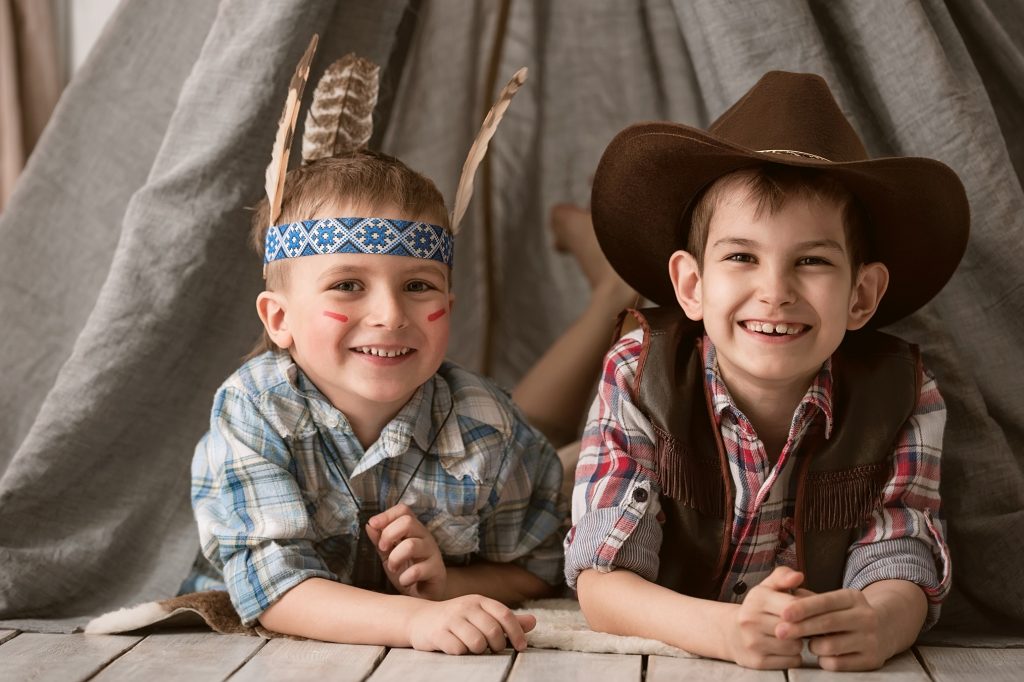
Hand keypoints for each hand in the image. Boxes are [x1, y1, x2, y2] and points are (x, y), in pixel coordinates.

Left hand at [366, 504, 445, 599]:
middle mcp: (425, 538)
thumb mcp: (389, 555)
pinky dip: (405, 577)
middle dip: (389, 534)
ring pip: (411, 545)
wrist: (426, 596)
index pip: (403, 510)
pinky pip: (419, 570)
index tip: (373, 524)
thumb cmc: (407, 572)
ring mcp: (432, 553)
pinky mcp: (437, 571)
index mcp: (413, 531)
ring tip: (392, 568)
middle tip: (382, 549)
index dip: (387, 514)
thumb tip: (369, 525)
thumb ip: (380, 541)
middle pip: (408, 521)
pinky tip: (404, 581)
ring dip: (395, 558)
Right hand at [407, 595, 536, 653]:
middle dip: (497, 646)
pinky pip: (459, 650)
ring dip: (478, 651)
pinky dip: (461, 653)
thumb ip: (506, 620)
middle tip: (492, 650)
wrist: (420, 619)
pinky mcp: (438, 633)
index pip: (504, 614)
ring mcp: (451, 619)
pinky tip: (457, 648)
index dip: (517, 632)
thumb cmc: (457, 619)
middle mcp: (466, 606)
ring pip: (477, 643)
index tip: (522, 647)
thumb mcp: (481, 614)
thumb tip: (533, 622)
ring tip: (472, 648)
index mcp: (479, 600)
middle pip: (493, 631)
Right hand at [727, 566, 806, 668]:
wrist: (730, 634)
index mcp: (756, 598)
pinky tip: (784, 649)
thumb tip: (799, 576)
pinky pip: (791, 662)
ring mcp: (753, 642)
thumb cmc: (757, 609)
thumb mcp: (766, 588)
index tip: (809, 612)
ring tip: (790, 637)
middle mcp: (751, 620)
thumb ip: (783, 577)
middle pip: (795, 627)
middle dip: (802, 627)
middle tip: (800, 625)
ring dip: (798, 643)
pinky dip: (793, 657)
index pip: (793, 606)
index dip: (806, 610)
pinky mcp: (757, 662)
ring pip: (795, 646)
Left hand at [776, 588, 886, 670]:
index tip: (783, 614)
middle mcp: (866, 617)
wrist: (884, 629)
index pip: (825, 602)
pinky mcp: (871, 660)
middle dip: (800, 628)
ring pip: (831, 646)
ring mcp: (871, 640)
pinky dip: (824, 660)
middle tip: (779, 632)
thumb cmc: (844, 614)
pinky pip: (837, 664)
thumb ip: (809, 598)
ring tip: (809, 642)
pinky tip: (823, 654)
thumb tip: (785, 598)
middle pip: (827, 623)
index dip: (803, 608)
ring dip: (812, 645)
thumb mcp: (833, 600)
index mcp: (853, 597)